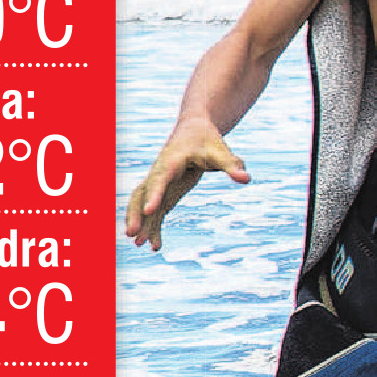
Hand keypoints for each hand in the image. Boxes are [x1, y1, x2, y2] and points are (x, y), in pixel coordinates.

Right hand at [124, 121, 247, 248]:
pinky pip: (153, 212)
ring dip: (140, 223)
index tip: (149, 210)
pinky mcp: (163, 193)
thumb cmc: (207, 140)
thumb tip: (246, 179)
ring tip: (140, 245)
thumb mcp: (220, 152)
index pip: (160, 179)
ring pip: (141, 204)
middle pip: (141, 194)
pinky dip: (152, 227)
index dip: (154, 194)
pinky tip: (155, 246)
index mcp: (171, 162)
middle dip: (135, 214)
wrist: (194, 131)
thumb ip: (231, 165)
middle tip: (131, 234)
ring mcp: (158, 184)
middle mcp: (159, 173)